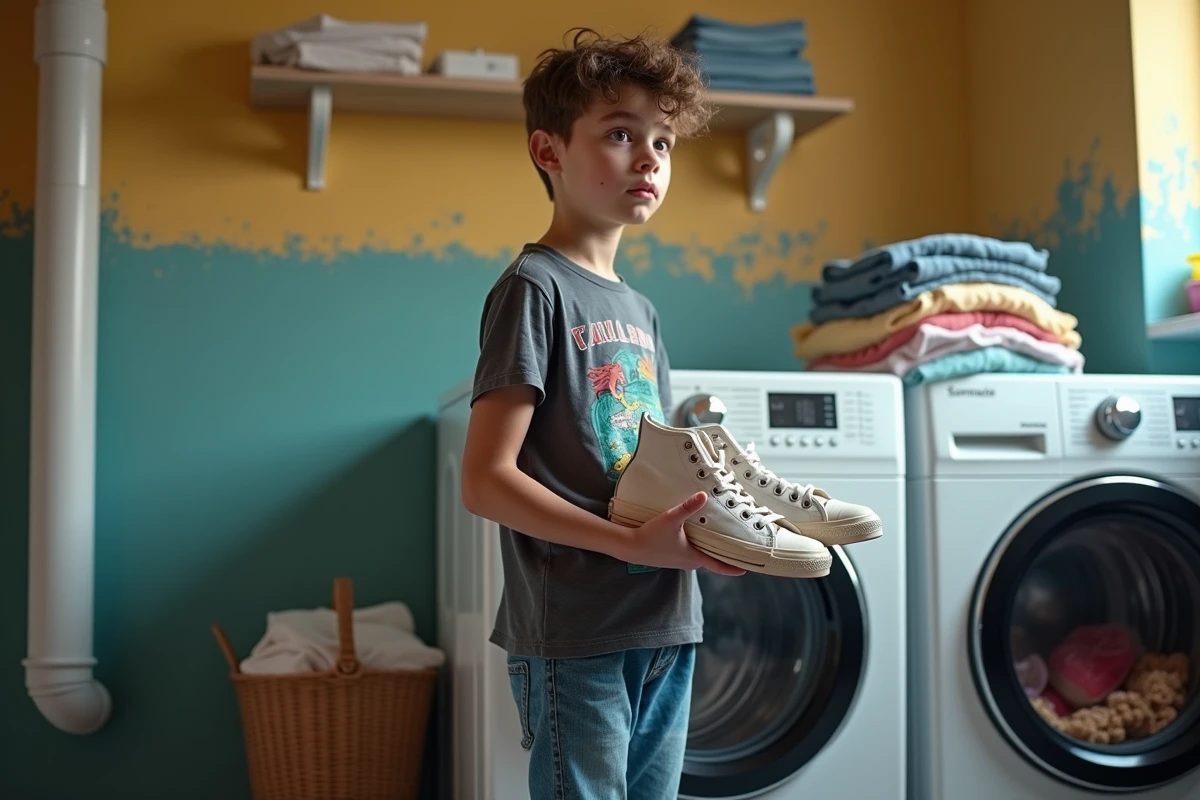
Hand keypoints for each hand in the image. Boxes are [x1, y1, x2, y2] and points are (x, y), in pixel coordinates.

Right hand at [628, 492, 745, 575]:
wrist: (631, 547)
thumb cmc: (651, 536)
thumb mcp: (671, 519)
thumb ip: (687, 507)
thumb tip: (703, 495)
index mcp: (693, 557)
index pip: (718, 566)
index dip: (733, 567)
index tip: (746, 569)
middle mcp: (688, 562)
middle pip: (711, 562)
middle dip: (724, 557)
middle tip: (737, 551)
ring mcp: (679, 562)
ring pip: (700, 558)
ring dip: (710, 553)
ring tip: (720, 544)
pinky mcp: (671, 558)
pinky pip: (690, 556)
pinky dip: (698, 550)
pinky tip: (696, 540)